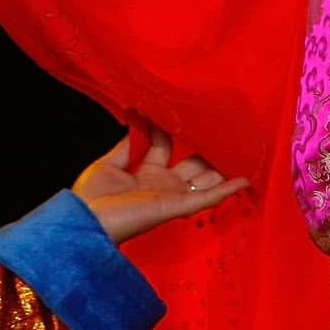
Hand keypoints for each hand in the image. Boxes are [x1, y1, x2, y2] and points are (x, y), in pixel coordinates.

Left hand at [71, 124, 249, 243]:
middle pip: (192, 164)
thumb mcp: (108, 165)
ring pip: (205, 180)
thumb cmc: (92, 198)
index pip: (164, 145)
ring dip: (224, 168)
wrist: (85, 223)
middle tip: (224, 129)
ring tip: (243, 150)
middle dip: (207, 148)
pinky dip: (227, 190)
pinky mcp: (176, 207)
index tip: (177, 106)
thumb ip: (127, 146)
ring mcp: (172, 197)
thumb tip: (139, 121)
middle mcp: (162, 185)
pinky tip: (244, 179)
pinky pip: (206, 198)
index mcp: (145, 174)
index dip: (169, 126)